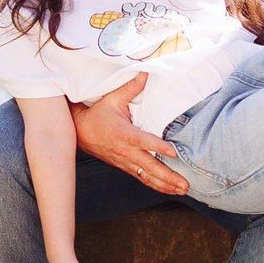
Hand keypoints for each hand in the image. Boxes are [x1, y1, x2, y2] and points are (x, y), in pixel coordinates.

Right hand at [72, 74, 187, 195]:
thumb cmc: (96, 114)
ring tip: (182, 190)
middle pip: (149, 167)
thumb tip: (146, 72)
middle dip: (168, 177)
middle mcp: (125, 151)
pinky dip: (156, 185)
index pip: (143, 141)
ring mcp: (125, 161)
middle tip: (185, 184)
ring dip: (165, 185)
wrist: (78, 131)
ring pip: (147, 177)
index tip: (173, 153)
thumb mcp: (112, 98)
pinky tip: (169, 189)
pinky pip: (142, 178)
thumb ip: (131, 87)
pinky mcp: (125, 167)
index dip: (159, 147)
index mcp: (123, 133)